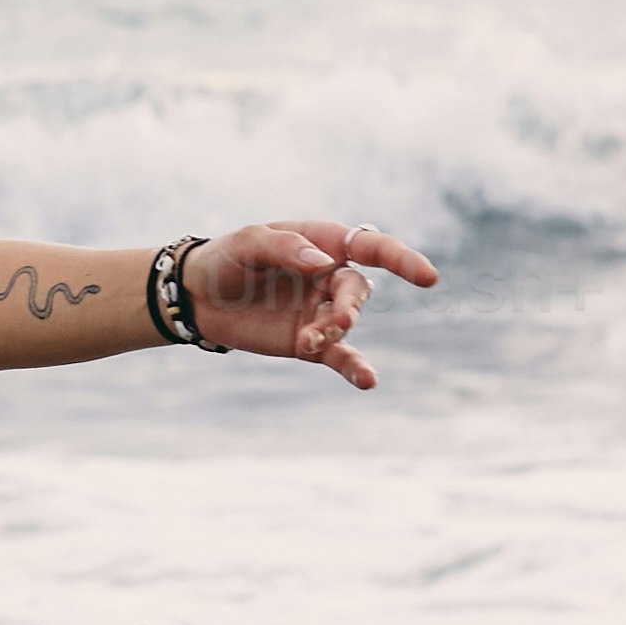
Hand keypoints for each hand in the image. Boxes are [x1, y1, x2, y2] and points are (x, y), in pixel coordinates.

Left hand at [187, 218, 431, 387]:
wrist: (197, 296)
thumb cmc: (227, 258)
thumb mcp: (248, 242)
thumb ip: (285, 247)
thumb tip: (323, 263)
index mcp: (325, 243)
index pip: (374, 247)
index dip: (403, 260)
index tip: (428, 277)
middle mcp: (331, 277)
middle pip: (359, 290)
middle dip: (350, 307)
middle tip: (333, 323)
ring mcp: (322, 310)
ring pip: (347, 321)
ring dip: (335, 331)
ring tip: (310, 339)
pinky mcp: (308, 341)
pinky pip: (339, 356)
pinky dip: (354, 369)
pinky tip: (369, 382)